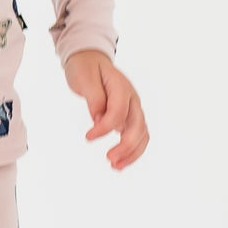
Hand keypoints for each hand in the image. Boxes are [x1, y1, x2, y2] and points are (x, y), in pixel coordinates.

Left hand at [64, 50, 148, 169]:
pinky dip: (132, 151)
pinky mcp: (130, 117)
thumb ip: (94, 98)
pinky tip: (120, 163)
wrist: (91, 60)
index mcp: (121, 87)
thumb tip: (99, 119)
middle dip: (126, 146)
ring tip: (116, 167)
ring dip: (132, 153)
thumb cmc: (86, 68)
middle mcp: (132, 99)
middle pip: (138, 126)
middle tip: (109, 160)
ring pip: (142, 135)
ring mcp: (133, 109)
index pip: (118, 111)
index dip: (105, 127)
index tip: (88, 137)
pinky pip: (137, 137)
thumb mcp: (85, 78)